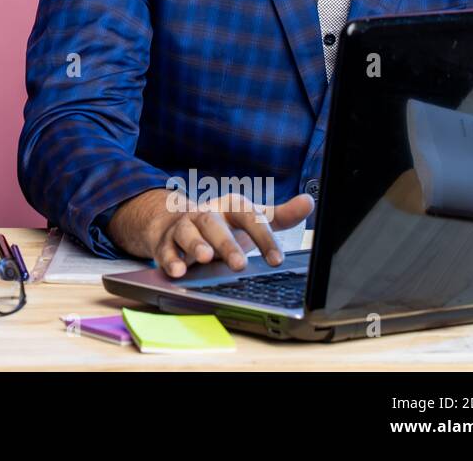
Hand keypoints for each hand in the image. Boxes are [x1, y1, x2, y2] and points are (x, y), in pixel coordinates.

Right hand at [107, 188, 313, 277]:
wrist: (171, 220)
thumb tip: (309, 201)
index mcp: (229, 207)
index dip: (263, 237)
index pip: (247, 216)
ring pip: (187, 232)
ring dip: (195, 244)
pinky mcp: (164, 242)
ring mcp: (182, 227)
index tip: (277, 261)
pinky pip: (165, 250)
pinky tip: (178, 271)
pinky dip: (170, 260)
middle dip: (225, 243)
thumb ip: (279, 215)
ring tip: (204, 258)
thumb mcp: (249, 219)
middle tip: (239, 264)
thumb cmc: (220, 224)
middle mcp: (205, 214)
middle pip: (214, 223)